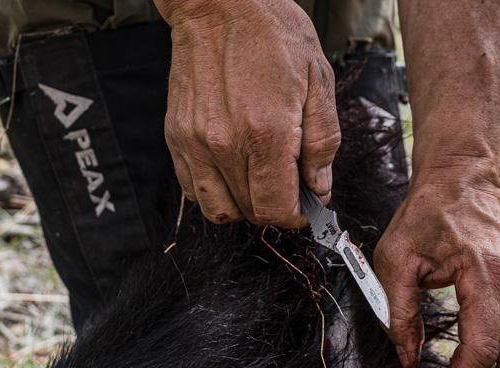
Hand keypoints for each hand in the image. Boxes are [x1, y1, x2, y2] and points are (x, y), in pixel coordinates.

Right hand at [156, 0, 339, 226]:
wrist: (219, 4)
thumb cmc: (272, 35)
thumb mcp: (318, 81)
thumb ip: (322, 142)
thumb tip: (319, 188)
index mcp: (266, 133)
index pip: (276, 209)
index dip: (297, 214)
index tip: (306, 204)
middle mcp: (225, 144)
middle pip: (250, 212)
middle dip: (275, 207)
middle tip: (288, 184)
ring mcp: (195, 143)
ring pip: (218, 210)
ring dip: (243, 206)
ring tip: (259, 182)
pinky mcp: (176, 137)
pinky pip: (192, 189)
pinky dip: (215, 192)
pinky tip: (233, 170)